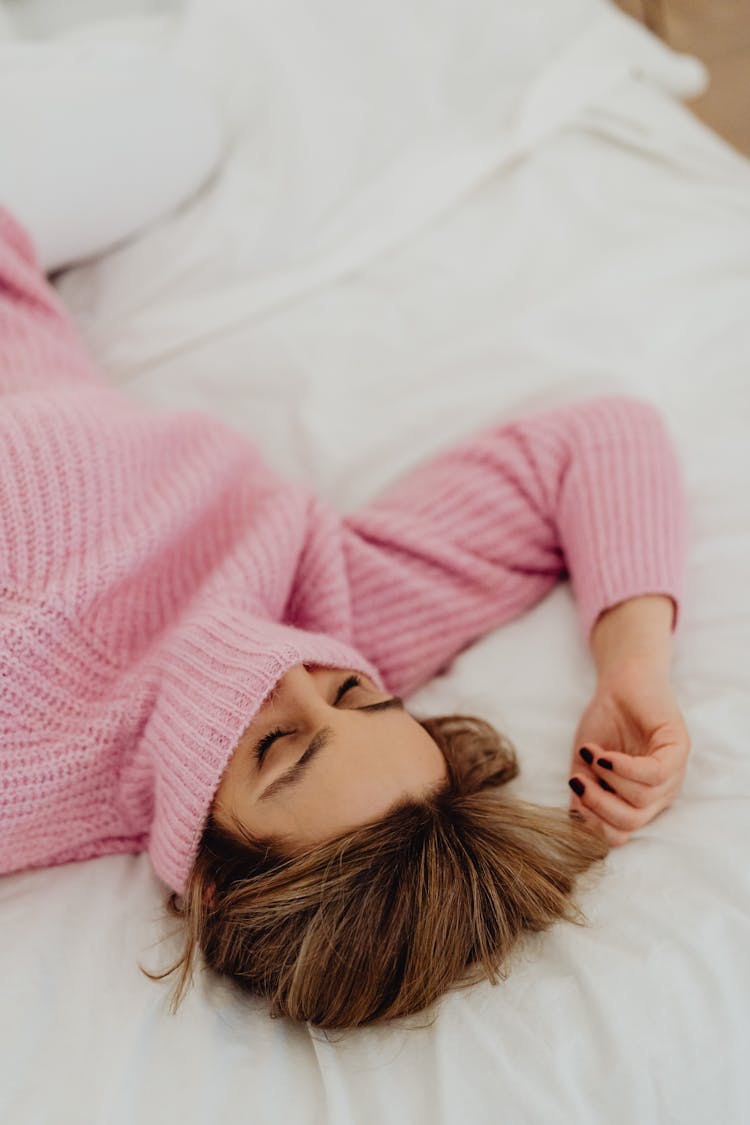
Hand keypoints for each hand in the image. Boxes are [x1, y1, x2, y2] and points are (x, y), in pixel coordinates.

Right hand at [567, 660, 690, 845]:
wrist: (619, 683)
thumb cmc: (604, 722)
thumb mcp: (584, 765)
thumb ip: (583, 794)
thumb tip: (578, 821)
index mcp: (638, 801)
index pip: (619, 834)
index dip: (592, 822)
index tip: (573, 792)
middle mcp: (660, 793)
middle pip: (631, 823)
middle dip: (598, 805)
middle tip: (578, 780)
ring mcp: (673, 773)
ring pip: (641, 800)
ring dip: (607, 778)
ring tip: (591, 753)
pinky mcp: (678, 749)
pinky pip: (654, 774)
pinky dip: (624, 768)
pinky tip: (604, 755)